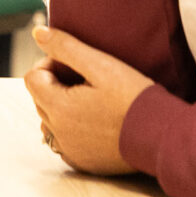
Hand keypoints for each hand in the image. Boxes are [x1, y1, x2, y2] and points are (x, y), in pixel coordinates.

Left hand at [24, 25, 155, 175]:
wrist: (163, 135)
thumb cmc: (134, 98)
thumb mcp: (101, 65)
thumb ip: (65, 47)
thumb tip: (38, 33)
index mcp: (58, 108)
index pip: (32, 79)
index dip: (50, 65)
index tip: (74, 64)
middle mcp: (58, 133)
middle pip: (40, 99)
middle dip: (56, 85)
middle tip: (88, 79)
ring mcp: (71, 151)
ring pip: (51, 121)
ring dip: (62, 107)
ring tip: (92, 100)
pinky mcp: (84, 163)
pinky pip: (65, 141)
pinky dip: (73, 129)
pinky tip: (95, 121)